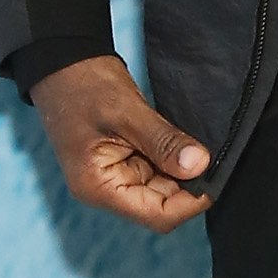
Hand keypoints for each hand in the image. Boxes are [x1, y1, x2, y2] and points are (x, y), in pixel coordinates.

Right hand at [31, 53, 211, 227]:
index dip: (189, 203)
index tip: (215, 176)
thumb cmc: (83, 85)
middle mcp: (106, 189)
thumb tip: (200, 165)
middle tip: (210, 155)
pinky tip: (181, 142)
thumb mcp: (127, 112)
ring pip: (163, 188)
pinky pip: (156, 169)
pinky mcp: (123, 160)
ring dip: (181, 170)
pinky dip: (172, 158)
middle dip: (187, 184)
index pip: (156, 215)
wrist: (62, 61)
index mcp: (99, 187)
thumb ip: (164, 142)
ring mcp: (115, 176)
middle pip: (161, 204)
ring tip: (193, 144)